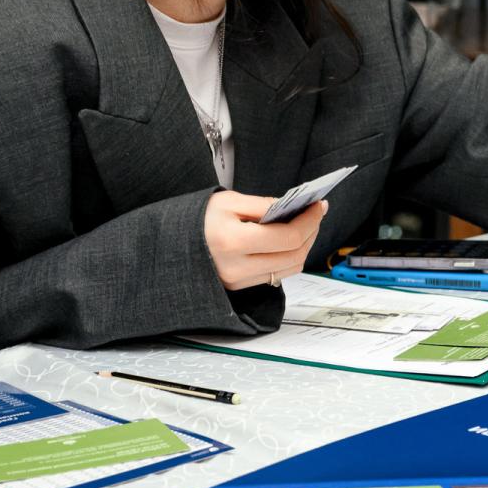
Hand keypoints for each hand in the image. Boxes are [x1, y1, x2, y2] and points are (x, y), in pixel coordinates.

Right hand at [203, 192, 327, 290]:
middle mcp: (236, 268)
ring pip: (289, 269)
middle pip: (295, 255)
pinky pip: (275, 275)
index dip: (310, 221)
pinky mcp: (237, 286)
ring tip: (305, 225)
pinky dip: (289, 257)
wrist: (168, 242)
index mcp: (233, 242)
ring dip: (304, 246)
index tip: (319, 205)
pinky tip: (289, 240)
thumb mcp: (228, 201)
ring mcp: (237, 281)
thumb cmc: (195, 219)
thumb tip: (293, 207)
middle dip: (311, 232)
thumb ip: (264, 205)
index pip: (289, 237)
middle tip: (316, 213)